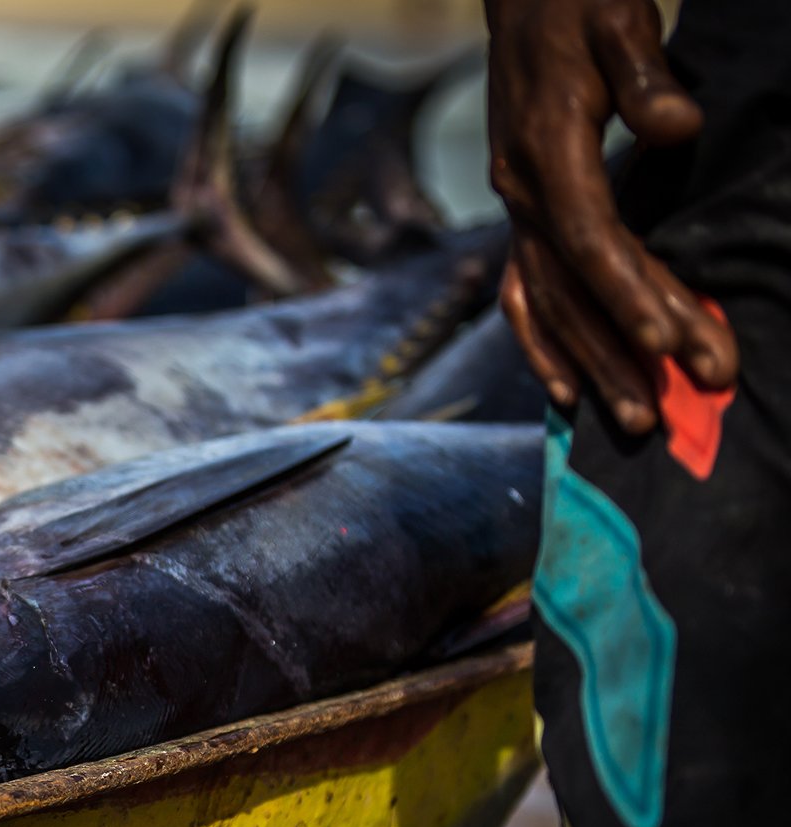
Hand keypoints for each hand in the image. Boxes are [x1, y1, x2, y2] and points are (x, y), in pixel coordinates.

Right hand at [485, 0, 735, 433]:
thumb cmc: (579, 5)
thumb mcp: (618, 22)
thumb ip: (643, 77)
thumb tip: (676, 129)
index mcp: (544, 151)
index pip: (590, 239)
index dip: (630, 294)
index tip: (672, 344)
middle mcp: (521, 191)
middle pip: (569, 289)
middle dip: (620, 351)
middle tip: (672, 407)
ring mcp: (518, 207)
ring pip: (548, 302)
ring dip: (590, 364)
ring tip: (634, 419)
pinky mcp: (526, 213)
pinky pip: (525, 292)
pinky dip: (544, 344)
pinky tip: (569, 390)